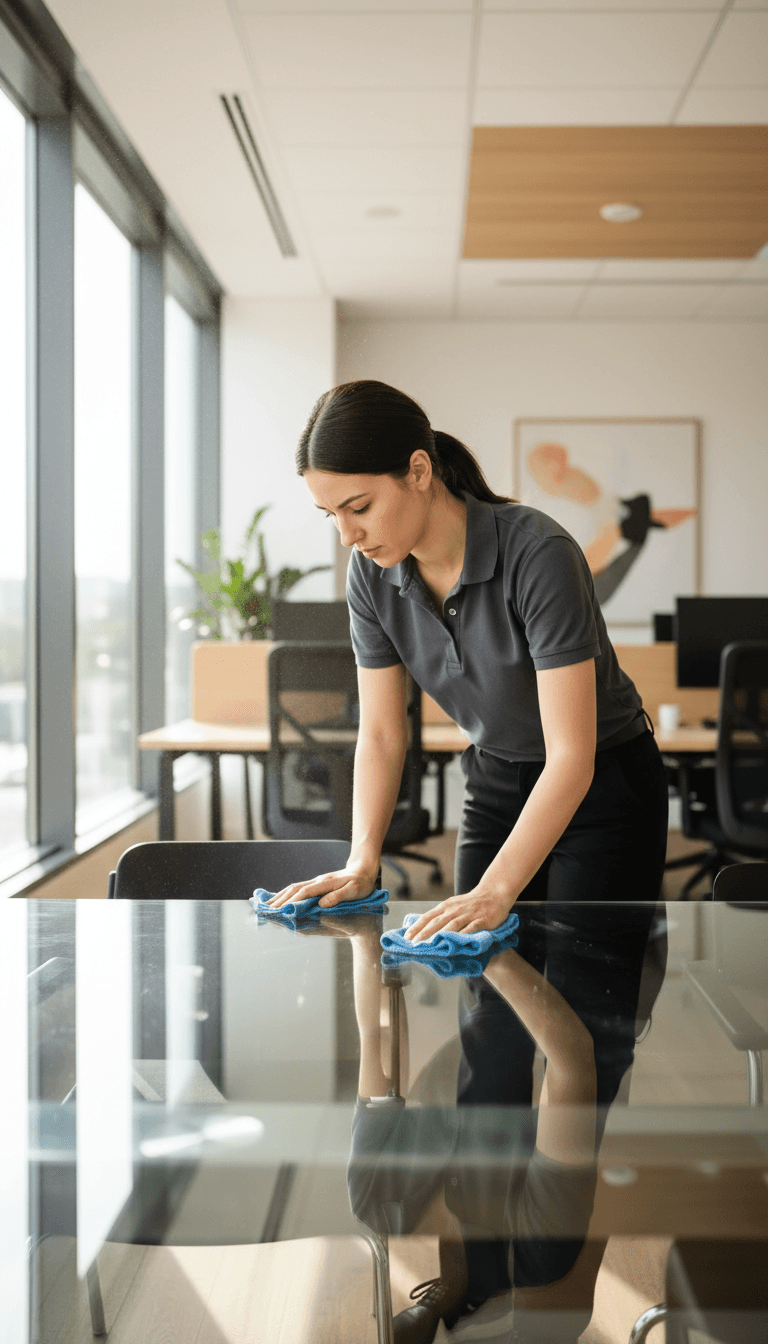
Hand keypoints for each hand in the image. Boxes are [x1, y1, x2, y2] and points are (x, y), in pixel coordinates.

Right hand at [264, 862, 378, 910]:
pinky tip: (280, 898)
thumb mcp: (354, 891)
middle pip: (294, 889)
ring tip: (268, 905)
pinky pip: (298, 888)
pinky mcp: (317, 884)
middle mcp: (318, 881)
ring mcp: (316, 881)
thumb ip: (338, 896)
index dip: (292, 901)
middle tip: (267, 909)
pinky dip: (287, 893)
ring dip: (280, 896)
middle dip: (280, 899)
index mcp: (325, 883)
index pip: (305, 892)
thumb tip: (321, 904)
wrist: (363, 870)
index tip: (281, 910)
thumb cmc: (361, 882)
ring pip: (294, 887)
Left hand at [404, 886, 513, 944]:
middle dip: (423, 934)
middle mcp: (454, 910)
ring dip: (440, 936)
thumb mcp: (453, 906)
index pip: (428, 917)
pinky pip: (470, 929)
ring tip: (430, 946)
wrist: (493, 893)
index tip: (406, 937)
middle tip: (413, 944)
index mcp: (446, 907)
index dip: (417, 927)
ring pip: (451, 926)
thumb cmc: (471, 903)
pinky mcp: (481, 920)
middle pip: (436, 923)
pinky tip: (456, 944)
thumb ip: (441, 916)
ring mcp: (467, 915)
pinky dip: (462, 936)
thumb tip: (424, 929)